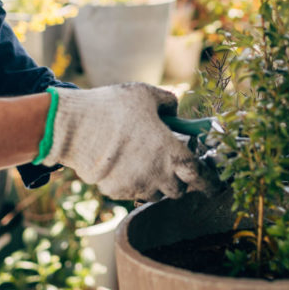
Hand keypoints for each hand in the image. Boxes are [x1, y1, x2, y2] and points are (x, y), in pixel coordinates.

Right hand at [40, 83, 223, 200]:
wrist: (74, 127)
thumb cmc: (113, 107)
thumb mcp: (146, 94)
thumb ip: (168, 103)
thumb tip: (175, 111)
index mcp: (171, 153)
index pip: (200, 177)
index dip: (210, 183)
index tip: (214, 186)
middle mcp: (157, 175)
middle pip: (178, 190)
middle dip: (178, 181)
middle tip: (171, 165)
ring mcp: (136, 186)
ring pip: (155, 194)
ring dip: (156, 184)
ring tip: (145, 164)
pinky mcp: (115, 191)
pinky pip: (131, 192)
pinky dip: (132, 183)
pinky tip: (123, 165)